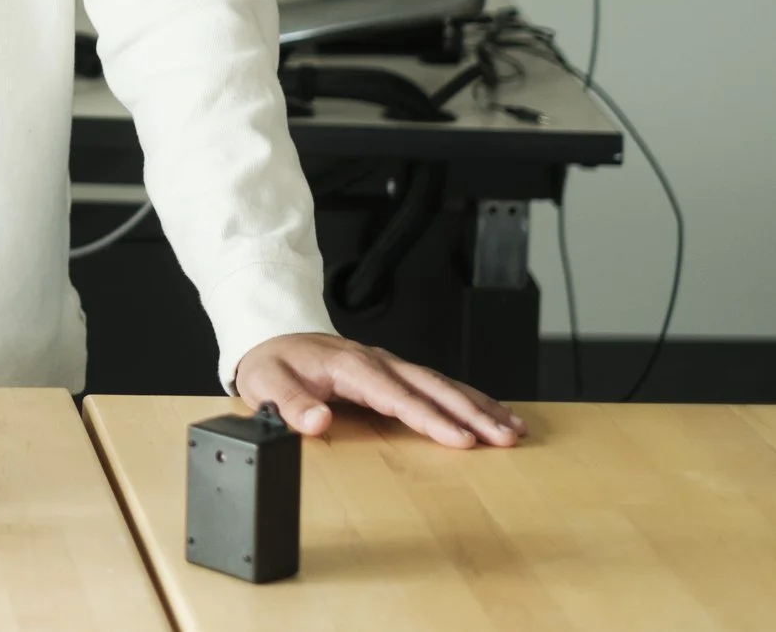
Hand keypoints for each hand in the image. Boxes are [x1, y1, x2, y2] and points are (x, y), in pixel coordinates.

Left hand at [235, 333, 523, 448]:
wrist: (272, 339)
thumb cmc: (272, 364)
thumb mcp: (265, 383)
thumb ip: (290, 403)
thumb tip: (317, 421)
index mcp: (350, 365)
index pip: (397, 395)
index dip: (430, 418)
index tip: (461, 439)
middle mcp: (377, 361)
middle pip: (432, 387)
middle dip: (472, 412)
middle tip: (505, 437)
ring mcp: (389, 365)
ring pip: (441, 384)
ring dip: (479, 406)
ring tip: (513, 429)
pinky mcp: (394, 373)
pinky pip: (436, 385)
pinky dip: (468, 399)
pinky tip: (493, 413)